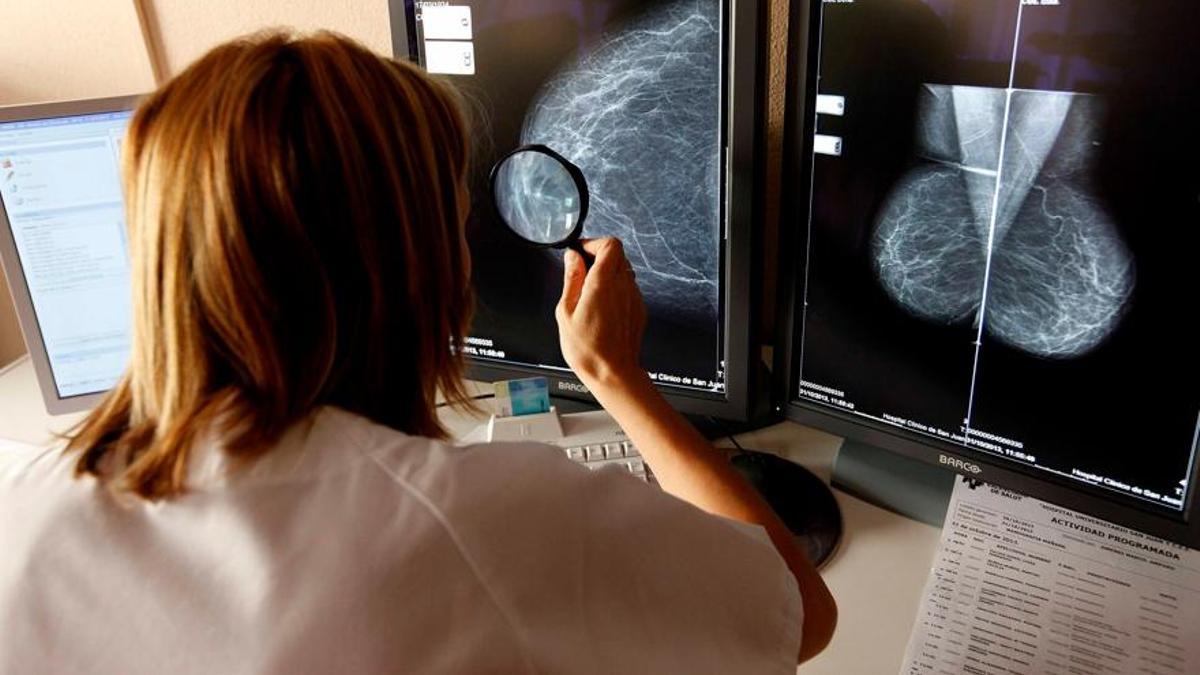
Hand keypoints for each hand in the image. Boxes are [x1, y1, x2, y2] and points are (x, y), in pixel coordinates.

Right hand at [556, 238, 647, 388]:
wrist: (613, 373)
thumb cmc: (589, 349)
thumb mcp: (566, 312)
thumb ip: (571, 279)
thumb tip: (573, 258)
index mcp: (603, 283)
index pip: (610, 244)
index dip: (593, 243)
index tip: (580, 252)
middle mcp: (623, 287)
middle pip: (618, 254)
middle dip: (599, 256)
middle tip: (582, 270)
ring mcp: (634, 298)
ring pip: (624, 271)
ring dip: (608, 273)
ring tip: (590, 292)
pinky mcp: (639, 309)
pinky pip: (628, 288)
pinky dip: (616, 289)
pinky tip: (601, 307)